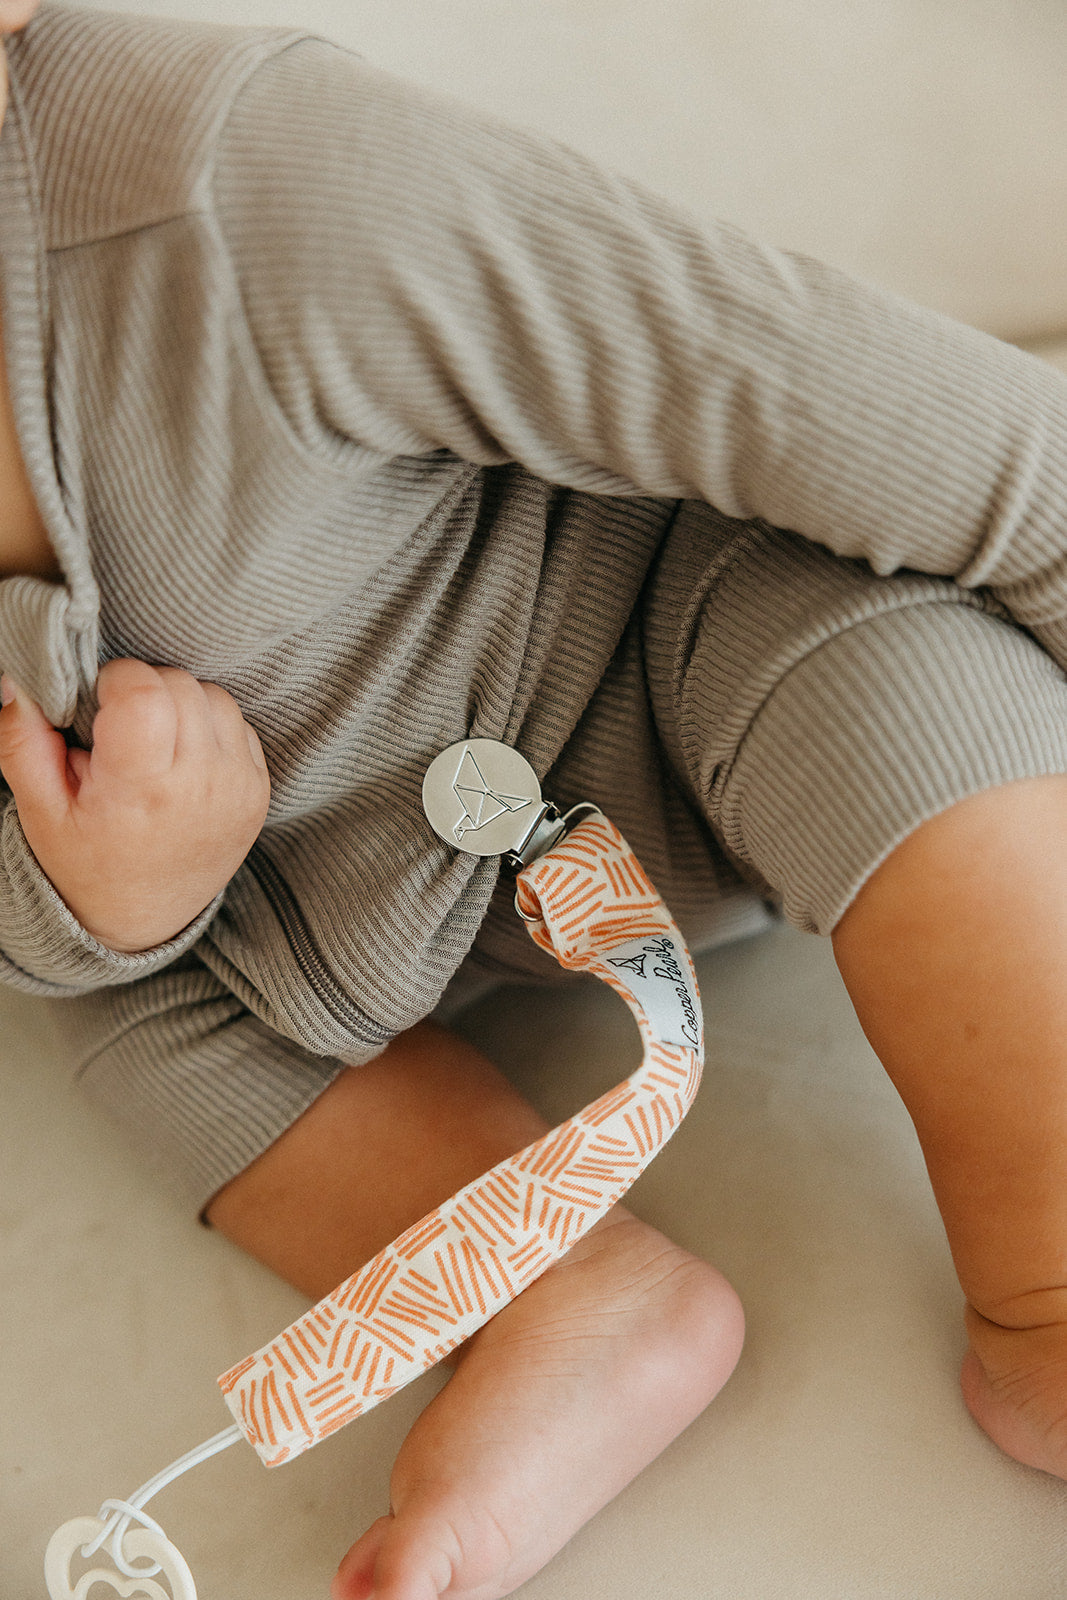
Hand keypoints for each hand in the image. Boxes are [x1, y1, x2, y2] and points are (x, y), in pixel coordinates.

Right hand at [0, 658, 270, 950]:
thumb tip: (14, 681)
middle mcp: (200, 785)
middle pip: (180, 685)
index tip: (100, 703)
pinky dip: (210, 727)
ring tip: (152, 742)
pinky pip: (239, 724)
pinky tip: (182, 758)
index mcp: (142, 789)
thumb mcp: (41, 810)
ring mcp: (238, 788)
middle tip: (121, 727)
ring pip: (215, 697)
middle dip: (145, 689)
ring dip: (182, 704)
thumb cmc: (85, 863)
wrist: (142, 917)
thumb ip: (22, 741)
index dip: (116, 680)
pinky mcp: (259, 790)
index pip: (144, 691)